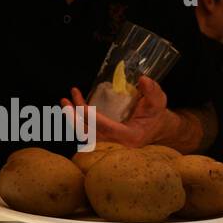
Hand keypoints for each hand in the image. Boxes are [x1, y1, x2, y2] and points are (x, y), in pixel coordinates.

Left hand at [62, 76, 179, 148]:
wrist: (156, 128)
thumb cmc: (156, 114)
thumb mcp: (158, 101)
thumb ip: (152, 91)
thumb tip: (143, 79)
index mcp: (130, 137)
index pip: (107, 128)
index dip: (93, 118)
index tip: (82, 106)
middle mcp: (118, 144)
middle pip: (91, 134)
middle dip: (76, 118)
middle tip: (65, 102)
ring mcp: (110, 143)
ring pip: (86, 134)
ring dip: (73, 118)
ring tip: (64, 102)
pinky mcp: (104, 138)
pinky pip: (87, 132)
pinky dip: (77, 120)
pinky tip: (71, 107)